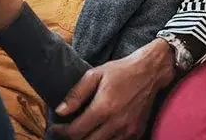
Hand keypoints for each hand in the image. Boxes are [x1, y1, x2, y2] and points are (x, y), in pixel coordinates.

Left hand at [50, 39, 175, 139]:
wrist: (149, 73)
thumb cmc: (121, 71)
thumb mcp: (94, 75)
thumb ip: (76, 94)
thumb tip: (60, 111)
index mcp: (104, 108)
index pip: (76, 131)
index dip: (61, 132)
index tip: (55, 128)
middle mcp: (116, 123)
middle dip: (73, 138)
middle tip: (66, 130)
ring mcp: (128, 130)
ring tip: (81, 131)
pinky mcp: (136, 133)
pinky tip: (98, 131)